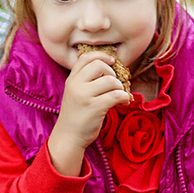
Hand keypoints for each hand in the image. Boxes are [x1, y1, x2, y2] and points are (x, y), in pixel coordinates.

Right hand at [48, 50, 129, 175]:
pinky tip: (123, 102)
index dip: (102, 55)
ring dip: (120, 87)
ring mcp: (84, 96)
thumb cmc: (76, 115)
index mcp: (71, 79)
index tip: (112, 61)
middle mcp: (76, 85)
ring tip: (119, 95)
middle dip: (112, 73)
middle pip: (100, 65)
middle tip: (114, 84)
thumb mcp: (74, 93)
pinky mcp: (94, 108)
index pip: (86, 57)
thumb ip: (85, 80)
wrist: (68, 137)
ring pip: (110, 80)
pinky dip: (124, 97)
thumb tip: (109, 66)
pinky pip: (116, 95)